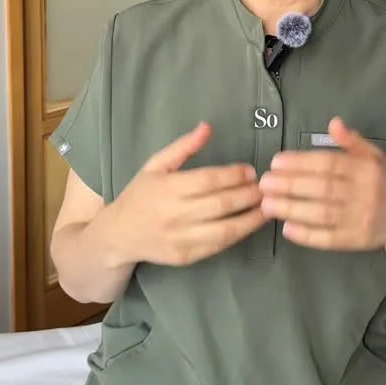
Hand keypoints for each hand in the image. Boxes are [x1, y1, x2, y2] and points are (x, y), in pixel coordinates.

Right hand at [111, 122, 266, 265]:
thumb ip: (182, 147)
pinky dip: (238, 235)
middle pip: (221, 204)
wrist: (118, 235)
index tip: (251, 171)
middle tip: (266, 188)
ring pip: (225, 229)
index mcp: (167, 188)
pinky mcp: (186, 257)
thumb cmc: (140, 195)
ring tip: (267, 207)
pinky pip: (218, 246)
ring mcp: (180, 238)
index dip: (234, 175)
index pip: (208, 180)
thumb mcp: (155, 165)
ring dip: (251, 218)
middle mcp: (174, 214)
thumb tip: (206, 127)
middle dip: (249, 195)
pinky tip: (251, 224)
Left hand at [258, 117, 385, 250]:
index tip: (276, 162)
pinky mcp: (356, 241)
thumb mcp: (373, 156)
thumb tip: (334, 122)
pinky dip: (306, 235)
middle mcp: (365, 194)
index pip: (329, 163)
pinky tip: (287, 229)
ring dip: (292, 209)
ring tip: (267, 204)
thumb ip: (351, 141)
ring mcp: (361, 219)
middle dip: (289, 185)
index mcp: (367, 169)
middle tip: (264, 183)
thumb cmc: (383, 183)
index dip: (301, 162)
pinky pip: (328, 239)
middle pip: (322, 188)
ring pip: (322, 214)